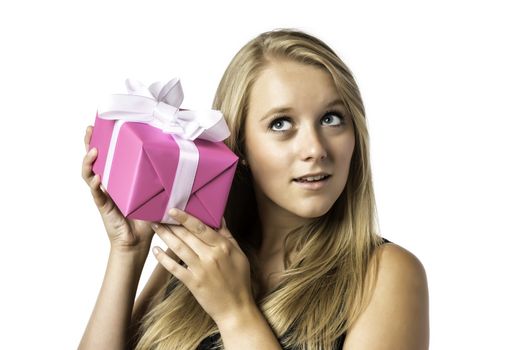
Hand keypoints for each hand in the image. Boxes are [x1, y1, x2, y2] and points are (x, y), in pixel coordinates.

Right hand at [81, 126, 153, 251]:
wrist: (137, 241)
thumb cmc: (146, 217)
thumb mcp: (154, 193)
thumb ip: (160, 179)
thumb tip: (178, 162)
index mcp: (119, 179)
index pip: (109, 156)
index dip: (104, 141)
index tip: (103, 125)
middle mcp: (108, 184)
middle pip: (93, 160)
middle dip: (89, 143)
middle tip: (90, 129)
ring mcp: (103, 194)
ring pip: (88, 174)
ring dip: (89, 162)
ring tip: (93, 151)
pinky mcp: (103, 206)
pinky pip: (96, 194)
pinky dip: (96, 185)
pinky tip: (97, 178)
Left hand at [151, 209, 252, 324]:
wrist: (236, 308)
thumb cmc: (239, 280)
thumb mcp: (238, 254)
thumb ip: (227, 235)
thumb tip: (219, 217)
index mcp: (223, 247)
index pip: (201, 227)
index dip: (185, 217)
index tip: (173, 210)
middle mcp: (211, 256)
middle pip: (186, 235)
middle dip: (171, 224)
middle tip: (159, 215)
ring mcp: (201, 269)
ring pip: (178, 248)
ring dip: (165, 236)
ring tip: (156, 227)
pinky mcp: (193, 282)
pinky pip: (174, 267)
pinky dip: (164, 259)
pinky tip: (156, 250)